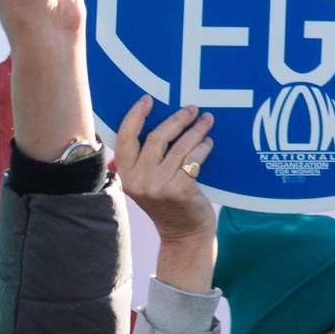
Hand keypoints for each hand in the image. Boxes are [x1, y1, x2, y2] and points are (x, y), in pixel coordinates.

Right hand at [117, 96, 218, 291]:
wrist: (184, 234)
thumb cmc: (167, 201)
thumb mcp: (146, 183)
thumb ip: (143, 160)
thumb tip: (153, 120)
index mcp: (125, 175)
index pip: (125, 138)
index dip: (135, 115)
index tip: (148, 99)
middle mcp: (138, 180)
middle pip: (156, 137)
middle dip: (176, 119)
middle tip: (191, 108)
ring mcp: (158, 186)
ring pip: (178, 147)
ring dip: (195, 129)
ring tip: (207, 120)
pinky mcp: (179, 189)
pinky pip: (193, 159)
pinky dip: (203, 147)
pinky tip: (209, 142)